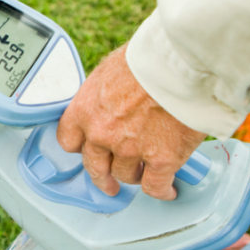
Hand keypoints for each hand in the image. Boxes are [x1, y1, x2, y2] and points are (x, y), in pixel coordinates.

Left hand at [57, 45, 205, 199]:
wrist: (180, 64)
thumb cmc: (148, 58)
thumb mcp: (111, 70)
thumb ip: (106, 93)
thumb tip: (114, 98)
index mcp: (85, 110)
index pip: (69, 140)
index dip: (80, 148)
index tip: (87, 151)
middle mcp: (101, 134)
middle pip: (95, 166)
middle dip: (102, 176)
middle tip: (108, 183)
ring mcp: (130, 149)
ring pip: (126, 176)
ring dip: (135, 176)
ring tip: (144, 176)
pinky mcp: (161, 160)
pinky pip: (156, 186)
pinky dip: (162, 191)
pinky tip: (168, 191)